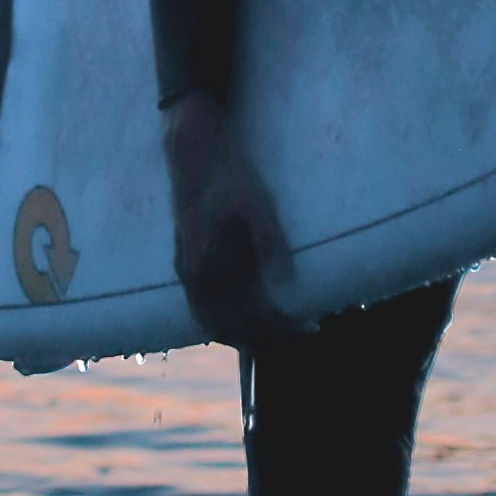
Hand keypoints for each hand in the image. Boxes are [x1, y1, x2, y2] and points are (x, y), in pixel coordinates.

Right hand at [161, 88, 295, 345]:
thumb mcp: (255, 205)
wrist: (194, 156)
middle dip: (267, 339)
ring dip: (244, 335)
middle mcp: (194, 278)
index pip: (248, 319)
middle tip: (302, 333)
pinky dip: (226, 322)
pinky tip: (246, 317)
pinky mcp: (185, 265)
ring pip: (213, 324)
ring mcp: (186, 273)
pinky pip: (202, 309)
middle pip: (231, 330)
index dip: (280, 330)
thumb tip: (284, 281)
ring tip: (278, 332)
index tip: (310, 328)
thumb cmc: (228, 178)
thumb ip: (268, 242)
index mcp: (210, 267)